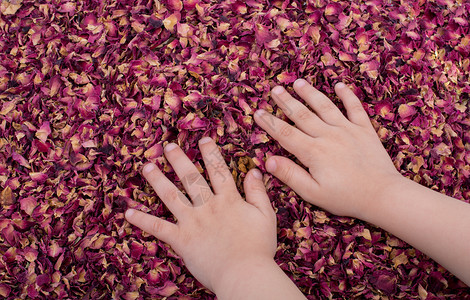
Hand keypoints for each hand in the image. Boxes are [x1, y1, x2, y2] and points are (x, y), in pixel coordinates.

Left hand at [124, 137, 276, 291]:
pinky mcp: (181, 240)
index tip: (203, 139)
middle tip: (167, 146)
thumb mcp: (265, 216)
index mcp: (228, 200)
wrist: (244, 274)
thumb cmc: (258, 247)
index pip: (218, 170)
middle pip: (191, 177)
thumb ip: (258, 192)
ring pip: (171, 196)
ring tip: (147, 167)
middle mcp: (208, 206)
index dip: (211, 153)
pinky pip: (158, 228)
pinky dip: (143, 220)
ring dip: (158, 180)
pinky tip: (128, 212)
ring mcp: (192, 222)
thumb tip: (254, 170)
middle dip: (179, 159)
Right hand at [254, 80, 402, 219]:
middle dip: (286, 101)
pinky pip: (354, 108)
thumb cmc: (345, 197)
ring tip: (298, 82)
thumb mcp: (312, 192)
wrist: (382, 194)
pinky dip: (347, 95)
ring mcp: (347, 130)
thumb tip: (268, 160)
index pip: (285, 134)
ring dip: (310, 93)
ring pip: (325, 106)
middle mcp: (328, 135)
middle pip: (302, 115)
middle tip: (274, 90)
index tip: (257, 113)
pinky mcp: (365, 130)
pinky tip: (339, 85)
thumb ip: (290, 175)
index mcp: (313, 152)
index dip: (269, 123)